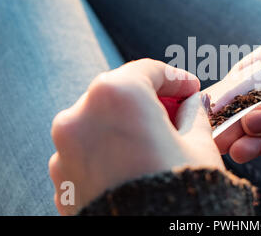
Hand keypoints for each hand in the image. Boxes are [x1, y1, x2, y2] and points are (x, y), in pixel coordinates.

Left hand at [49, 59, 223, 214]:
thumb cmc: (179, 190)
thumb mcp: (199, 144)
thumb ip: (195, 114)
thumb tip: (194, 104)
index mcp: (118, 95)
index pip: (149, 70)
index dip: (176, 78)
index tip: (191, 89)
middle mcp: (81, 114)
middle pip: (121, 91)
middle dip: (151, 99)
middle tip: (176, 112)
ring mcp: (65, 147)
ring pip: (101, 120)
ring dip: (127, 123)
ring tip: (154, 140)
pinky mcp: (61, 176)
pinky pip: (88, 149)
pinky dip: (109, 148)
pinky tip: (133, 162)